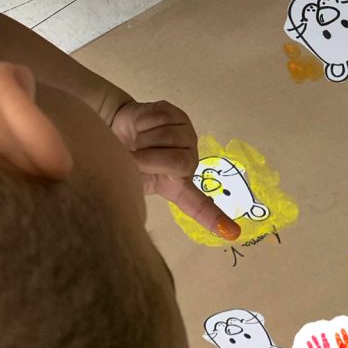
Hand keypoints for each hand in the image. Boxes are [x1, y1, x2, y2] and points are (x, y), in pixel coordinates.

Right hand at [110, 100, 239, 238]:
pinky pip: (161, 119)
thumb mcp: (130, 181)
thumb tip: (132, 185)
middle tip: (131, 159)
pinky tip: (140, 127)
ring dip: (143, 140)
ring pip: (167, 137)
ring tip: (135, 143)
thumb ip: (135, 188)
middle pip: (179, 162)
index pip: (197, 204)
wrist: (114, 130)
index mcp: (177, 183)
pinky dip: (143, 123)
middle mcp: (187, 159)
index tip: (232, 233)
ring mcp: (185, 134)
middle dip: (150, 160)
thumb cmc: (125, 161)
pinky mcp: (177, 114)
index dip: (212, 218)